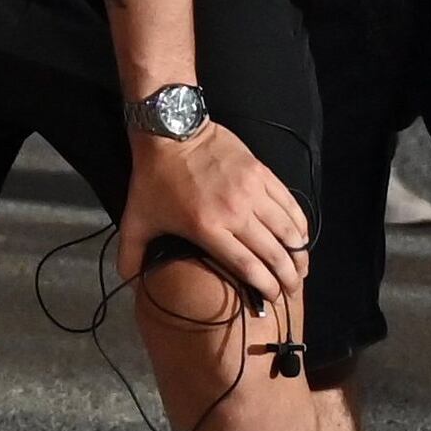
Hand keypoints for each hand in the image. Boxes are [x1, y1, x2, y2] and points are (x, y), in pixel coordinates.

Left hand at [117, 119, 310, 318]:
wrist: (171, 130)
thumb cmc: (154, 178)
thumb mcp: (136, 218)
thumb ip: (131, 253)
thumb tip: (127, 280)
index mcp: (208, 228)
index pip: (247, 266)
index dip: (265, 286)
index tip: (273, 300)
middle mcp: (236, 212)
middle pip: (273, 253)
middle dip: (287, 277)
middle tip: (292, 290)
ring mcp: (252, 191)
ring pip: (287, 229)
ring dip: (299, 253)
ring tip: (302, 269)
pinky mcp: (262, 173)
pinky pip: (289, 203)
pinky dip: (300, 223)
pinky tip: (303, 237)